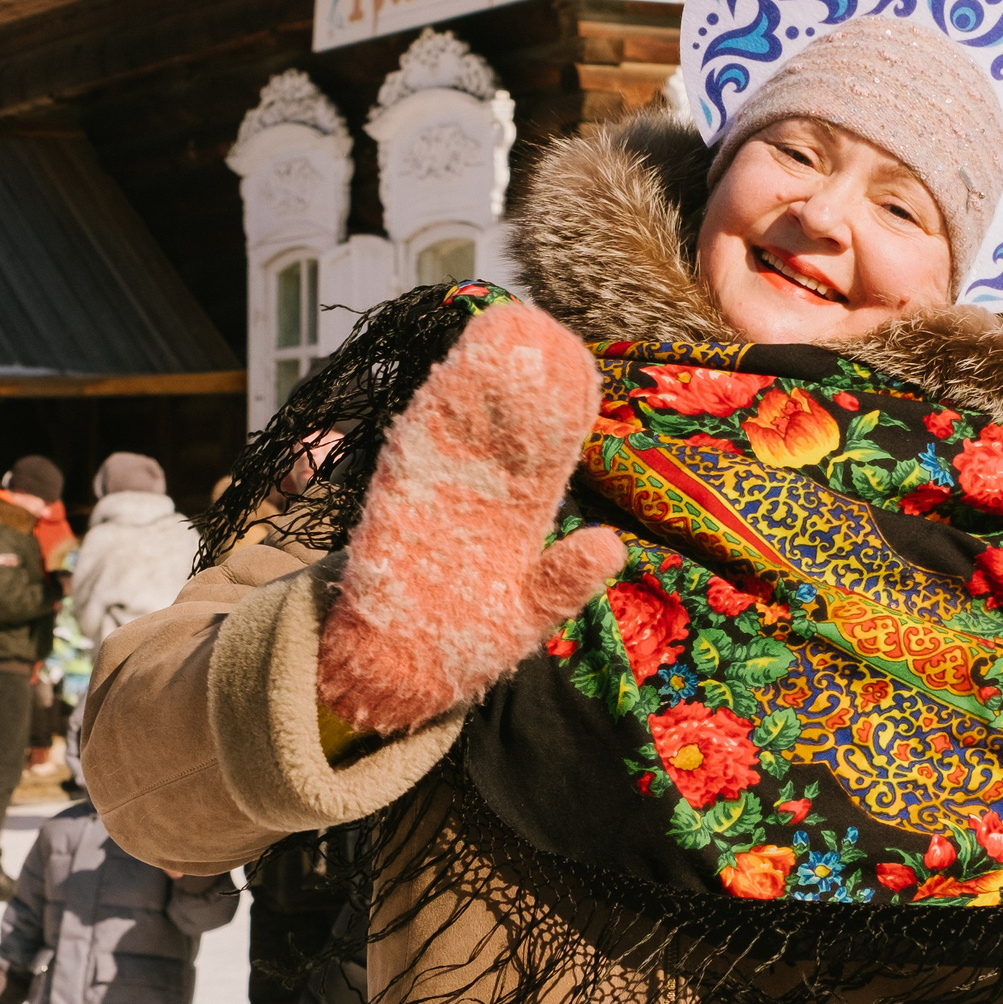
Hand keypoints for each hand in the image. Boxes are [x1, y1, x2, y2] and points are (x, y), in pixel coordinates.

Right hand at [316, 303, 625, 735]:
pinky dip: (423, 423)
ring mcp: (434, 496)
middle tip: (534, 326)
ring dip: (471, 382)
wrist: (395, 677)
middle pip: (502, 426)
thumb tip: (611, 544)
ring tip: (493, 332)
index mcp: (518, 516)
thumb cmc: (468, 645)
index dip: (561, 409)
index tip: (577, 365)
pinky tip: (438, 383)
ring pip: (456, 429)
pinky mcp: (391, 510)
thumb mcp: (528, 618)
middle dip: (517, 378)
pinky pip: (407, 460)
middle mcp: (479, 495)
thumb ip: (566, 582)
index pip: (546, 452)